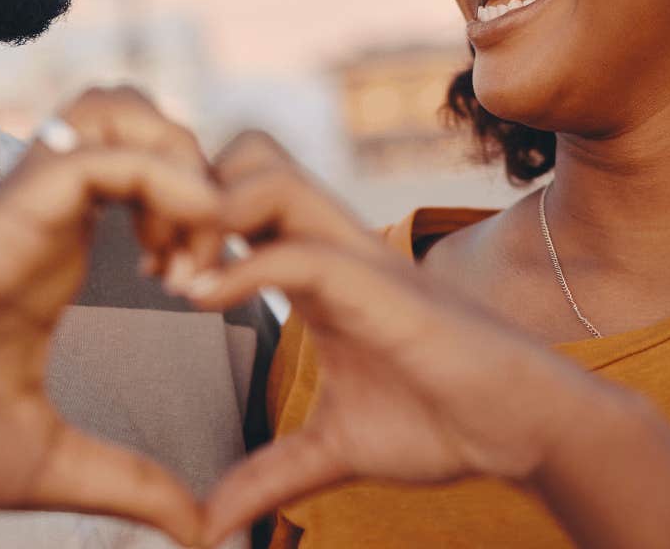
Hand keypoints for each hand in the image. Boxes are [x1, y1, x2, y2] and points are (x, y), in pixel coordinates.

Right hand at [0, 89, 223, 542]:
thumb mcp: (47, 464)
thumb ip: (126, 482)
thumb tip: (196, 529)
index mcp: (53, 256)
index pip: (140, 171)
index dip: (199, 213)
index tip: (210, 293)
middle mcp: (41, 217)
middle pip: (137, 117)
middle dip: (200, 170)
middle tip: (207, 261)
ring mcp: (20, 207)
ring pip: (119, 111)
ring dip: (180, 163)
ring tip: (188, 251)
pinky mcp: (1, 213)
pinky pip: (96, 152)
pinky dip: (159, 179)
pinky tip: (169, 255)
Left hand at [186, 134, 627, 545]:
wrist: (521, 429)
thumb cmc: (443, 423)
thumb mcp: (333, 451)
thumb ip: (271, 476)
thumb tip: (212, 527)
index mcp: (316, 270)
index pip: (241, 198)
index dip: (187, 218)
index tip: (149, 272)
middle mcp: (331, 246)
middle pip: (247, 158)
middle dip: (188, 192)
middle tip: (153, 259)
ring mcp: (356, 258)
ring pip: (268, 179)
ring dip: (207, 215)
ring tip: (172, 277)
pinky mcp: (378, 286)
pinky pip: (297, 251)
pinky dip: (240, 267)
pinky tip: (199, 298)